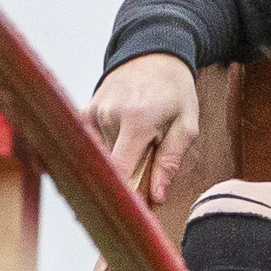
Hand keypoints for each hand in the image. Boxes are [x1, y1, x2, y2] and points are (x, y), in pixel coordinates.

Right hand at [86, 52, 200, 204]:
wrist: (153, 54)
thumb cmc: (175, 91)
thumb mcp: (186, 124)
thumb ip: (170, 161)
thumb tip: (155, 197)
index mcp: (137, 120)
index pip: (121, 168)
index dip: (121, 193)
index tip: (121, 216)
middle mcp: (109, 115)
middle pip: (110, 165)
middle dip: (124, 178)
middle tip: (139, 178)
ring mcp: (93, 111)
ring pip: (102, 154)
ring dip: (119, 157)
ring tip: (138, 141)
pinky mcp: (84, 111)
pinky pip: (92, 142)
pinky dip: (107, 146)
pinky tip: (122, 136)